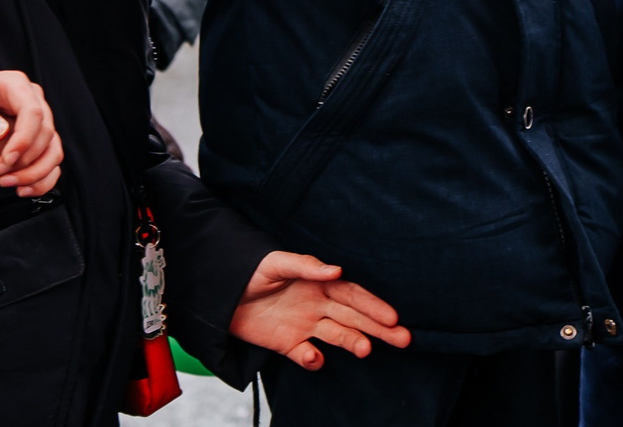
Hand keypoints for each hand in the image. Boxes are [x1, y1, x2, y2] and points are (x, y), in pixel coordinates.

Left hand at [228, 252, 410, 369]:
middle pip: (354, 318)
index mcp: (318, 282)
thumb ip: (305, 265)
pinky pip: (305, 354)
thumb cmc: (249, 270)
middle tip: (404, 338)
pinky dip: (311, 359)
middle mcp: (317, 305)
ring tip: (367, 350)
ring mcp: (304, 325)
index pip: (353, 295)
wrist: (218, 293)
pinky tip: (315, 357)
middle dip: (379, 327)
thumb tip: (336, 270)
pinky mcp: (287, 343)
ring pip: (337, 335)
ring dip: (353, 342)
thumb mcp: (275, 263)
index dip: (373, 305)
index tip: (393, 317)